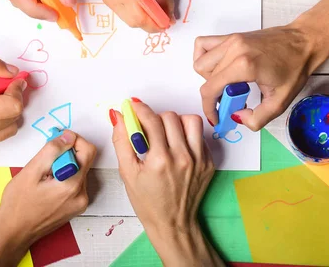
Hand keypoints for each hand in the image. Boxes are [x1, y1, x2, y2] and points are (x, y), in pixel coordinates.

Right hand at [0, 130, 95, 265]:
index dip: (74, 140)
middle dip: (66, 154)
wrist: (14, 232)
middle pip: (84, 161)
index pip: (88, 151)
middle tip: (44, 160)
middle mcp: (81, 195)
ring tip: (43, 176)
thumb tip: (68, 136)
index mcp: (72, 186)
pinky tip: (47, 185)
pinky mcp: (76, 207)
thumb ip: (52, 150)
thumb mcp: (30, 171)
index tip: (58, 140)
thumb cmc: (17, 204)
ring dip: (64, 166)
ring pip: (79, 171)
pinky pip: (75, 183)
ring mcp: (80, 203)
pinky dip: (64, 177)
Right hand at [103, 0, 173, 31]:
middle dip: (149, 24)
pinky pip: (122, 13)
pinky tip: (141, 4)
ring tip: (153, 11)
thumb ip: (164, 2)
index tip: (167, 25)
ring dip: (142, 19)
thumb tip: (170, 19)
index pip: (142, 20)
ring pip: (128, 20)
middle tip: (162, 20)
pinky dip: (134, 13)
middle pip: (134, 23)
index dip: (156, 25)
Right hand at [111, 101, 221, 265]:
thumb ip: (122, 141)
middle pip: (170, 117)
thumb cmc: (147, 201)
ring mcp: (199, 159)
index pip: (152, 120)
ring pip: (190, 120)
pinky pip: (199, 135)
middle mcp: (182, 157)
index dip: (140, 109)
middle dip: (155, 117)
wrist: (173, 224)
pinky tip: (177, 145)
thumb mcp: (127, 172)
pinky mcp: (208, 162)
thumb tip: (120, 117)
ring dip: (175, 121)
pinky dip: (187, 134)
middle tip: (147, 126)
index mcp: (160, 160)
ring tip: (165, 132)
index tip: (134, 106)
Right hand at [194, 24, 317, 130]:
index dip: (208, 107)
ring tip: (226, 83)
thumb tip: (237, 117)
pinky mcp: (231, 36)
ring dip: (208, 77)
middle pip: (204, 77)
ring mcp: (231, 40)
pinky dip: (204, 58)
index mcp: (244, 65)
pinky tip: (218, 68)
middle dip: (213, 94)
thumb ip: (257, 118)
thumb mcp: (280, 102)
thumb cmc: (295, 67)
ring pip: (200, 61)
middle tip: (230, 100)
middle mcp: (233, 49)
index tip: (216, 116)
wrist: (305, 42)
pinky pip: (203, 45)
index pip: (210, 89)